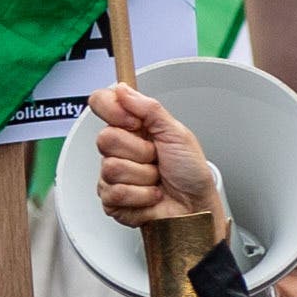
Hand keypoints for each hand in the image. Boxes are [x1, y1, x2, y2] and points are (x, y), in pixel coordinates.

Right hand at [90, 86, 222, 233]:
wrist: (195, 207)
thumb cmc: (191, 173)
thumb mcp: (177, 133)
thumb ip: (149, 108)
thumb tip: (123, 89)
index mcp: (132, 127)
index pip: (101, 104)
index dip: (114, 112)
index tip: (136, 124)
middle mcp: (120, 149)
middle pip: (105, 139)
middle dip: (140, 153)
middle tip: (156, 159)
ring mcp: (113, 175)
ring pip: (112, 168)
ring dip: (144, 177)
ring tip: (156, 180)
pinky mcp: (112, 200)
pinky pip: (115, 193)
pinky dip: (141, 197)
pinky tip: (150, 196)